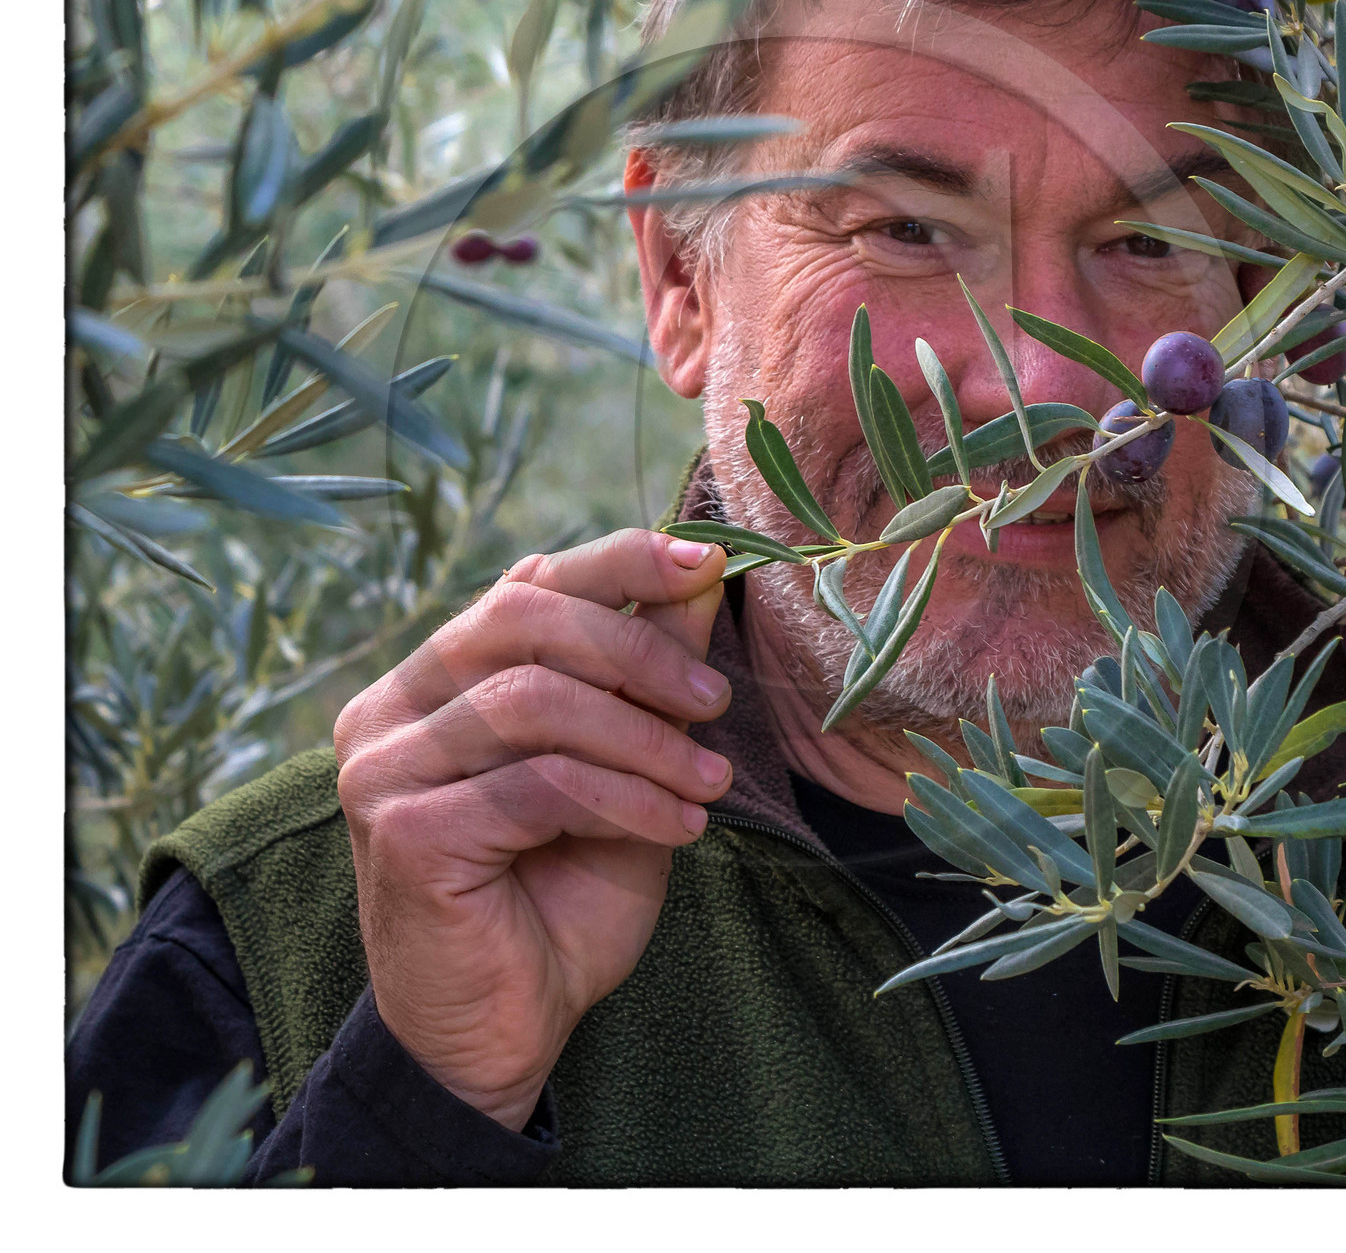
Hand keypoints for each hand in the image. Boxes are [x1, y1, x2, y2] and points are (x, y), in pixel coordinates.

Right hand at [334, 530, 731, 1130]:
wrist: (504, 1033)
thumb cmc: (559, 897)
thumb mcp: (623, 766)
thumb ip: (645, 674)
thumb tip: (698, 572)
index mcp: (435, 680)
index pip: (524, 587)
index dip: (616, 561)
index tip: (703, 559)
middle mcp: (392, 709)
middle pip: (523, 621)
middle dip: (640, 649)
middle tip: (714, 699)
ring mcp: (385, 766)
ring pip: (536, 700)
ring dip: (645, 738)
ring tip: (708, 780)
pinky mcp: (404, 828)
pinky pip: (540, 782)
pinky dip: (628, 798)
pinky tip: (679, 826)